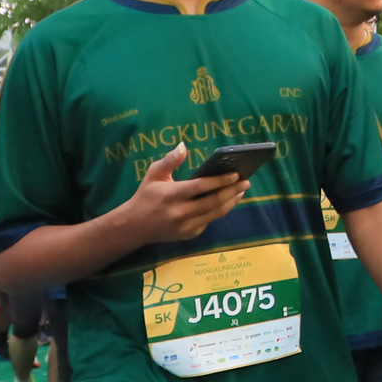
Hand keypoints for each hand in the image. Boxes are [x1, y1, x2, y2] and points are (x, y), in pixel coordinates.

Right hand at [112, 144, 253, 246]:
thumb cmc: (146, 195)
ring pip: (216, 213)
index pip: (201, 187)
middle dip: (233, 191)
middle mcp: (180, 212)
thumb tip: (183, 146)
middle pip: (213, 201)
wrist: (135, 226)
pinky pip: (209, 221)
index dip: (220, 180)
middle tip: (246, 181)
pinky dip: (220, 211)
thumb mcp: (153, 174)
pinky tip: (228, 200)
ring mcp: (186, 226)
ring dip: (231, 201)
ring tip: (241, 190)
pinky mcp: (190, 234)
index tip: (235, 174)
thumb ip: (169, 160)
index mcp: (172, 195)